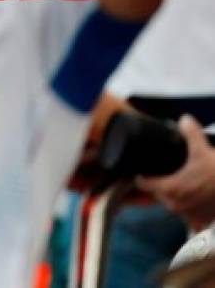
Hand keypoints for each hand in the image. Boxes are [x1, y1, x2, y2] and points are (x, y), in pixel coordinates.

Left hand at [137, 115, 214, 230]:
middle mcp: (174, 205)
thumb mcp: (202, 149)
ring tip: (185, 184)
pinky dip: (191, 212)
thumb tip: (185, 120)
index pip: (142, 184)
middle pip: (158, 194)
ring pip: (173, 205)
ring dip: (176, 197)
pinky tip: (196, 202)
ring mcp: (187, 216)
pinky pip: (189, 220)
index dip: (141, 176)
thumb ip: (190, 132)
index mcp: (168, 188)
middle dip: (161, 185)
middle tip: (169, 174)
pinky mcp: (200, 222)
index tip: (143, 170)